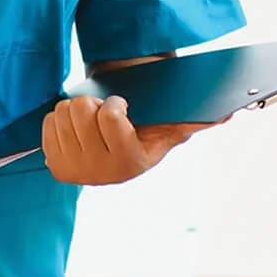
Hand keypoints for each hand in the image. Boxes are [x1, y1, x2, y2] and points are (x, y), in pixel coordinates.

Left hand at [41, 94, 218, 185]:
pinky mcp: (55, 166)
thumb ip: (195, 121)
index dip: (114, 103)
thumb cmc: (145, 136)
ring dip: (75, 109)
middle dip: (93, 103)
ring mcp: (75, 171)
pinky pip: (48, 123)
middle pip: (81, 109)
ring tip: (90, 122)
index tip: (122, 107)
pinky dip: (60, 119)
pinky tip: (75, 130)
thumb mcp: (170, 130)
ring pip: (63, 112)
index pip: (109, 114)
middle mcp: (100, 173)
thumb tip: (229, 112)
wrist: (113, 157)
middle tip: (103, 113)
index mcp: (129, 162)